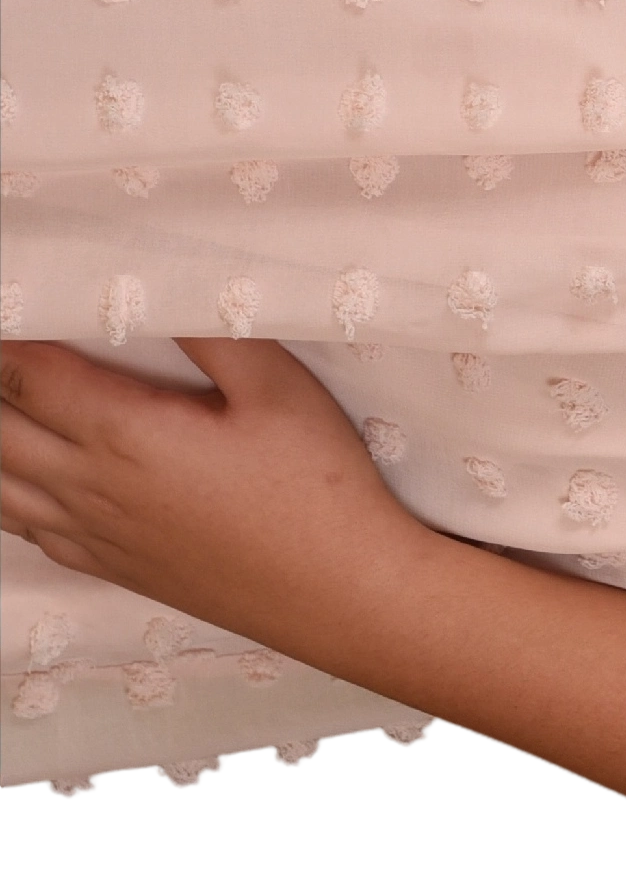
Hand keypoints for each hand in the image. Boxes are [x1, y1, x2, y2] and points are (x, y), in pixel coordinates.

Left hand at [0, 338, 436, 627]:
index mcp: (125, 434)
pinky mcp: (110, 564)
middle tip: (1, 359)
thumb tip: (160, 288)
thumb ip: (214, 334)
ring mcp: (94, 532)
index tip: (8, 309)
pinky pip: (24, 528)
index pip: (28, 375)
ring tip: (2, 407)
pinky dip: (2, 495)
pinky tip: (16, 477)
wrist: (337, 592)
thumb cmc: (317, 489)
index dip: (4, 340)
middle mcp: (91, 485)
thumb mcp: (281, 390)